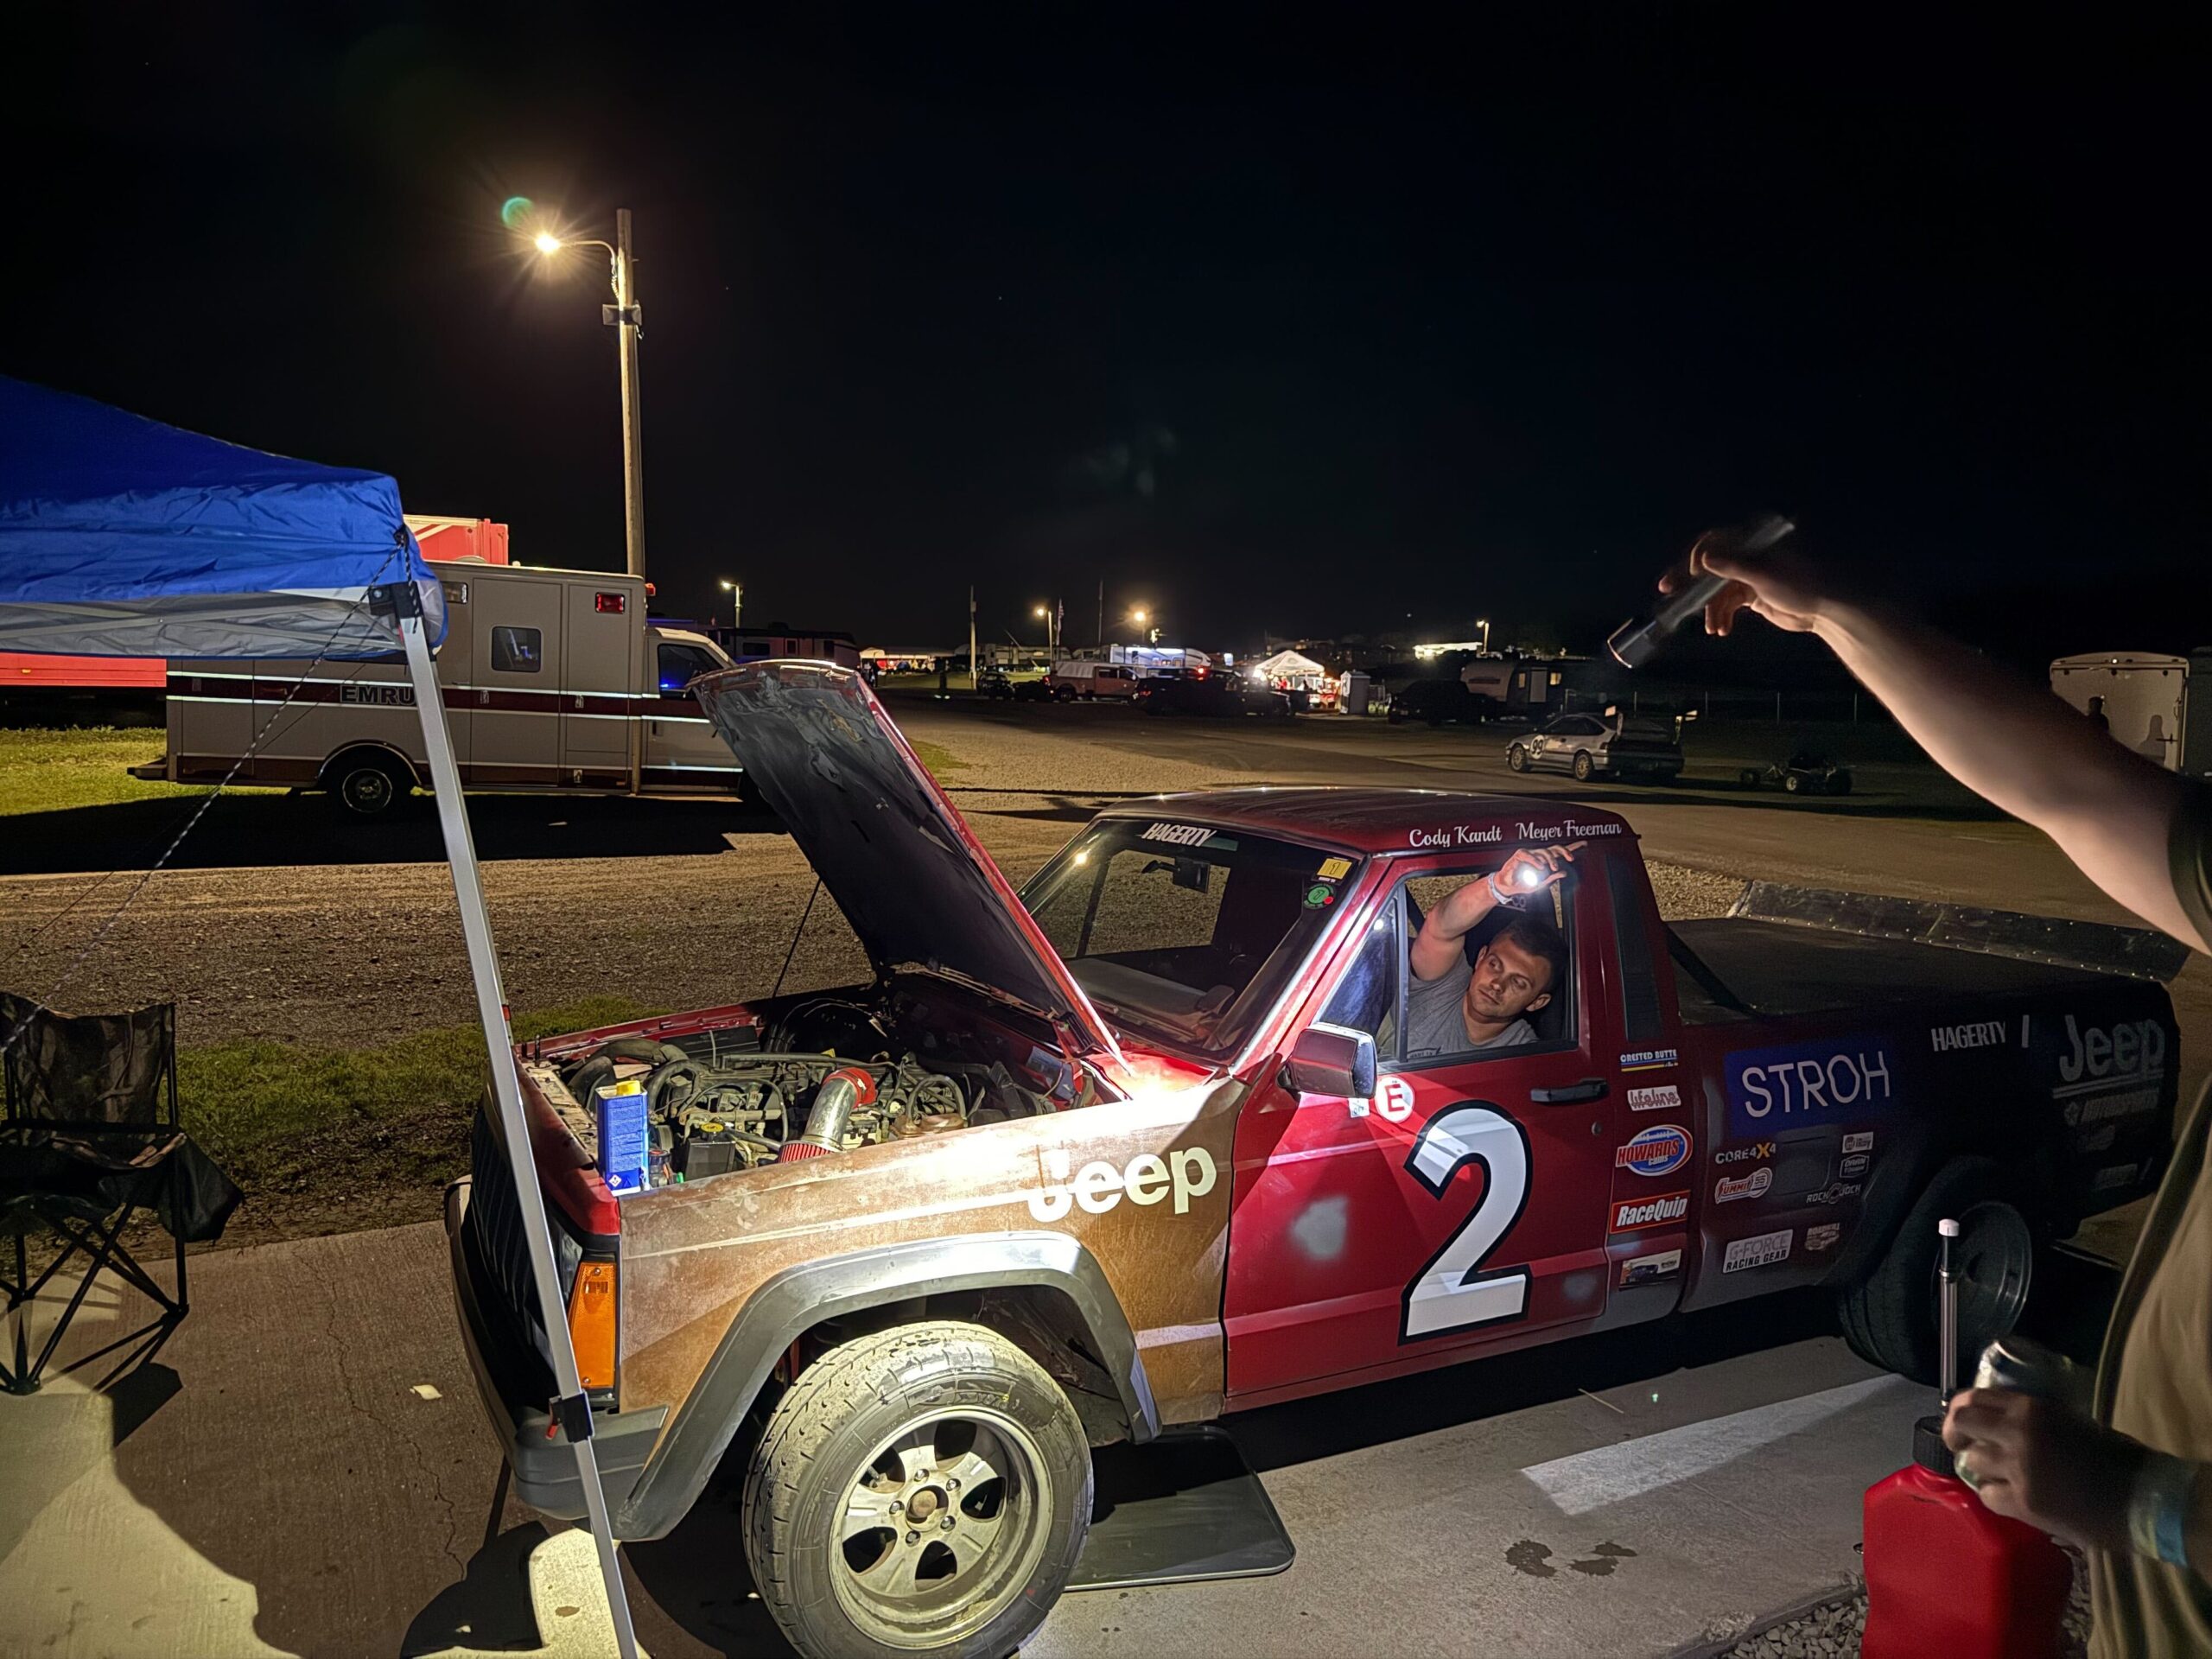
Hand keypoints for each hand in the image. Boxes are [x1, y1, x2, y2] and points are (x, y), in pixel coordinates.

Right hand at [1492, 843, 1580, 902]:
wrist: (1507, 887)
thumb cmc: (1523, 884)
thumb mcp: (1540, 884)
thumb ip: (1552, 878)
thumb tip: (1564, 872)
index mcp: (1545, 862)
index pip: (1560, 852)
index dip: (1572, 848)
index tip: (1584, 844)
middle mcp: (1539, 856)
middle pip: (1555, 848)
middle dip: (1565, 851)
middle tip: (1571, 858)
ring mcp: (1530, 854)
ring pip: (1544, 851)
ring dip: (1551, 859)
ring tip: (1553, 868)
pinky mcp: (1520, 855)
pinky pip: (1529, 854)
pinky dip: (1535, 860)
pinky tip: (1540, 866)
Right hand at [1658, 526, 1835, 637]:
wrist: (1824, 608)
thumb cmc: (1799, 584)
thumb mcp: (1764, 574)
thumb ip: (1732, 565)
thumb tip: (1703, 559)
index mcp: (1752, 543)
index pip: (1716, 542)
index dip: (1699, 557)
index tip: (1692, 575)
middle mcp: (1747, 557)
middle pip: (1710, 566)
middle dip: (1690, 581)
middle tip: (1667, 590)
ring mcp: (1748, 576)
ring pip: (1717, 590)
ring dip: (1711, 609)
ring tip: (1713, 628)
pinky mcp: (1751, 595)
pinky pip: (1727, 603)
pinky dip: (1722, 615)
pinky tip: (1721, 629)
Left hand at [1942, 1387, 2145, 1551]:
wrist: (2141, 1498)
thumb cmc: (2113, 1456)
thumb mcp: (2068, 1420)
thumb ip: (2030, 1418)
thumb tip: (1997, 1419)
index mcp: (2030, 1407)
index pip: (1973, 1397)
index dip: (1960, 1408)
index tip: (1960, 1418)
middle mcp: (2017, 1433)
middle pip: (1961, 1424)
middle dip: (1955, 1434)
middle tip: (1960, 1444)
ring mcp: (2017, 1469)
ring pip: (1972, 1463)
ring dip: (1980, 1468)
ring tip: (1997, 1474)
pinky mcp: (2023, 1503)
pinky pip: (1987, 1495)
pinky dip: (1993, 1495)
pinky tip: (2008, 1496)